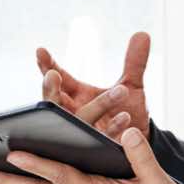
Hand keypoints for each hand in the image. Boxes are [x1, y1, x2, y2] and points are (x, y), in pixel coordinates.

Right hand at [37, 32, 151, 140]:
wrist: (140, 142)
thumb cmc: (127, 111)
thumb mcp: (132, 85)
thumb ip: (135, 62)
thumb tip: (143, 34)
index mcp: (76, 95)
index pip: (58, 78)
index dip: (47, 65)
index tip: (40, 51)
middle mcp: (74, 113)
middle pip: (56, 102)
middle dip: (51, 90)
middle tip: (53, 75)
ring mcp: (83, 133)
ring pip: (80, 120)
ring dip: (97, 106)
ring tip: (117, 90)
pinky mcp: (99, 149)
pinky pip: (103, 139)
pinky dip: (113, 128)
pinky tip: (125, 118)